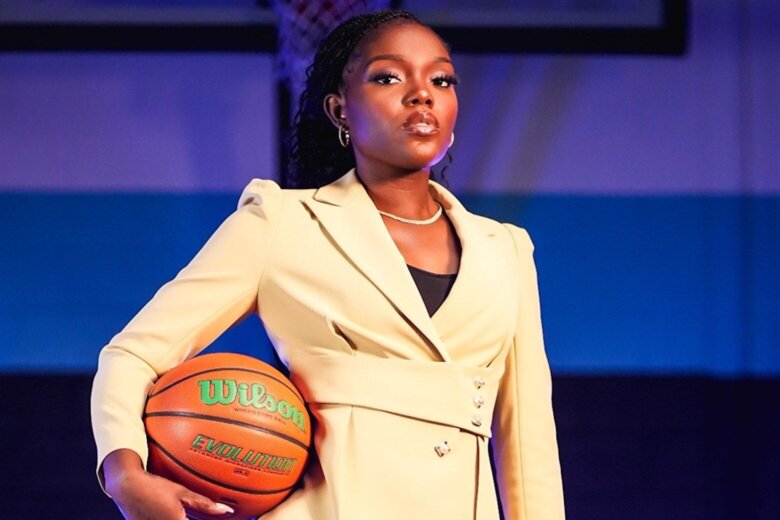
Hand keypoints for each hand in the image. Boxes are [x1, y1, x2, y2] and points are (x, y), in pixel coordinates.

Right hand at [103, 449, 233, 519]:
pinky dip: (181, 517)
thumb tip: (226, 510)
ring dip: (190, 518)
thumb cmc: (153, 487)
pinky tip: (183, 513)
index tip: (224, 519)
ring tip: (189, 511)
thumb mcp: (182, 493)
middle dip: (197, 519)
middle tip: (196, 512)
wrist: (127, 488)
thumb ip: (205, 504)